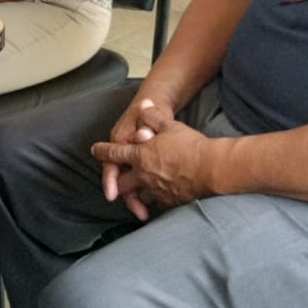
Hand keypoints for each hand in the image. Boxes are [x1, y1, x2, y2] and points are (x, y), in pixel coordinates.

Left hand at [92, 100, 211, 215]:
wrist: (211, 168)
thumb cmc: (189, 145)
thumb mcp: (169, 124)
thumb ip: (152, 116)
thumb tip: (144, 106)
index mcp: (140, 156)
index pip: (114, 155)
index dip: (103, 152)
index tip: (96, 150)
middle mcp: (143, 176)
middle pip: (121, 184)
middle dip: (115, 182)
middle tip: (115, 181)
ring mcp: (156, 191)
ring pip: (138, 196)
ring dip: (136, 193)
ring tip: (137, 191)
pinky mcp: (170, 201)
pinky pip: (157, 202)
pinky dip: (154, 198)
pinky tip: (158, 195)